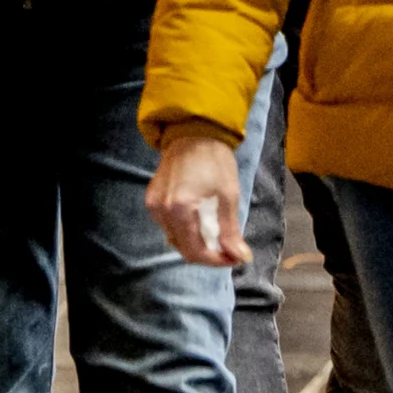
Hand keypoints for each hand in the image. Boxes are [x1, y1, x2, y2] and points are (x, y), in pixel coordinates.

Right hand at [144, 131, 251, 265]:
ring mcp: (154, 205)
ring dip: (196, 243)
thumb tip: (240, 257)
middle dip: (208, 253)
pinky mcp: (151, 199)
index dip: (215, 260)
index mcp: (180, 208)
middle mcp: (162, 210)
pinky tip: (200, 222)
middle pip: (183, 248)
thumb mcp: (228, 194)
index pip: (194, 251)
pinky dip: (185, 230)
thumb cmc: (214, 159)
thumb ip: (230, 229)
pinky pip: (168, 225)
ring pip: (175, 238)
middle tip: (229, 250)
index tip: (234, 258)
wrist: (193, 132)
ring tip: (217, 237)